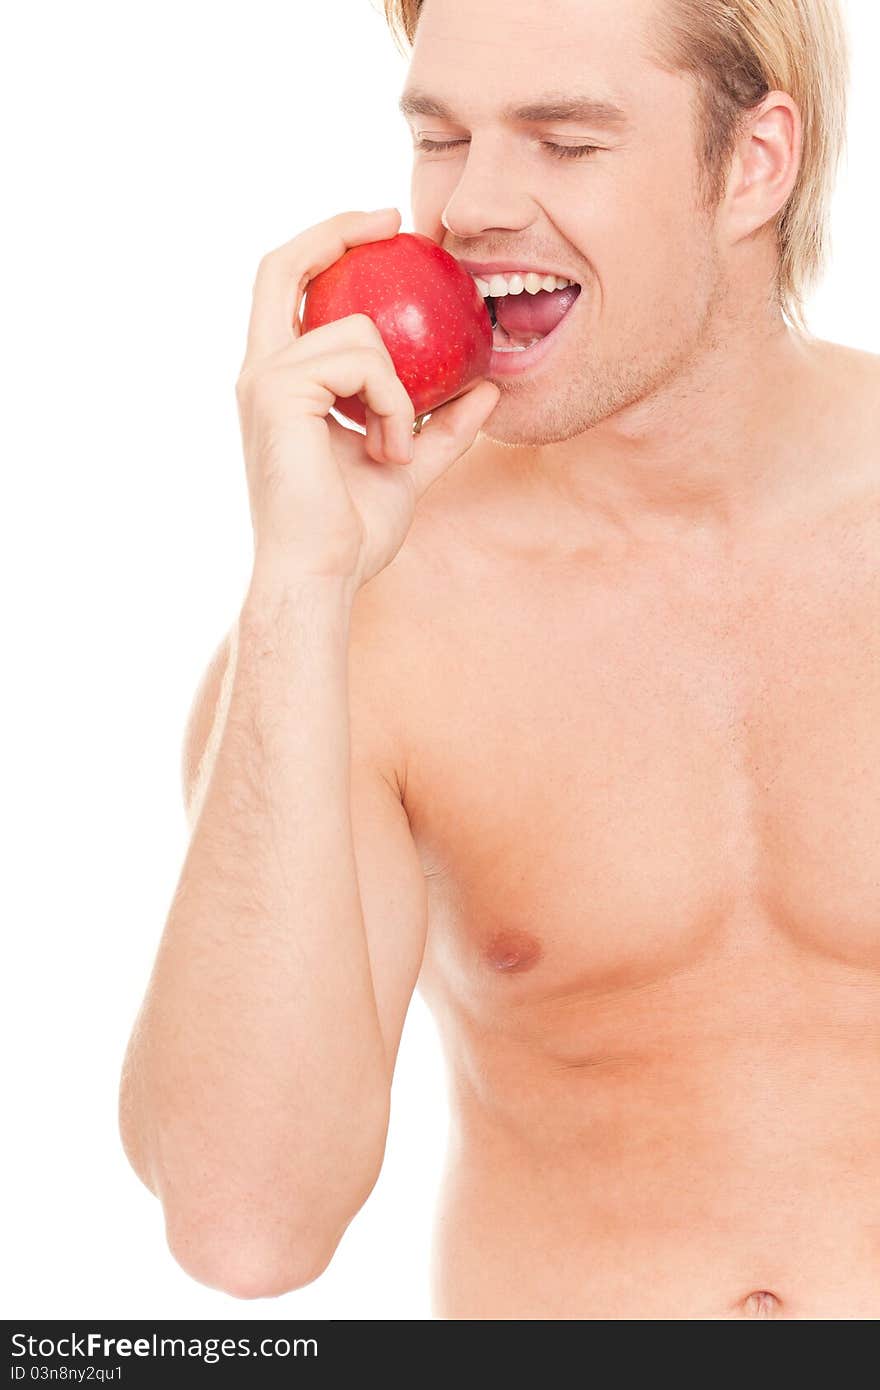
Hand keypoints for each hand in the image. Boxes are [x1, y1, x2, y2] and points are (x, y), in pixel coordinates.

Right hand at [235, 207, 499, 592]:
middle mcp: (260, 372)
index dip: (327, 243)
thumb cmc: (350, 535)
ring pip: (356, 330)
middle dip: (337, 229)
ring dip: (397, 389)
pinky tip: (389, 452)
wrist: (318, 577)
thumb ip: (441, 427)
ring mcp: (263, 379)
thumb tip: (487, 387)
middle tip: (396, 221)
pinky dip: (393, 403)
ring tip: (397, 449)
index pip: (286, 286)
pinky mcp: (279, 391)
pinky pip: (364, 360)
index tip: (384, 228)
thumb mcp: (408, 467)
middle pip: (283, 265)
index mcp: (279, 383)